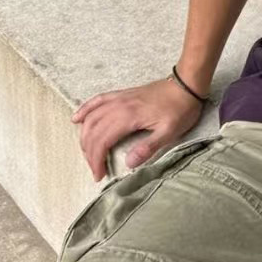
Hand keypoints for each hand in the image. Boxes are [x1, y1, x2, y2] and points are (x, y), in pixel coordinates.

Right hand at [70, 76, 205, 181]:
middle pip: (93, 131)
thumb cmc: (180, 109)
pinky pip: (97, 100)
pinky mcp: (121, 94)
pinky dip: (84, 110)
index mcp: (128, 117)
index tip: (99, 175)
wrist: (186, 85)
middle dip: (89, 153)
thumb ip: (148, 147)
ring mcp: (118, 99)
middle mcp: (118, 106)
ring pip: (91, 117)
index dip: (96, 160)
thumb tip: (128, 163)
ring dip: (85, 136)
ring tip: (86, 153)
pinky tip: (76, 119)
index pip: (102, 141)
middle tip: (94, 169)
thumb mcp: (170, 132)